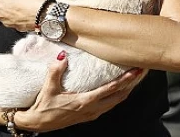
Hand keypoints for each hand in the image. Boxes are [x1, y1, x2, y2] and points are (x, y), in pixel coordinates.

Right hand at [15, 52, 143, 132]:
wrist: (38, 123)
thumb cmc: (43, 107)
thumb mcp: (48, 88)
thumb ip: (55, 71)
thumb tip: (63, 56)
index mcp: (85, 102)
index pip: (111, 89)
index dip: (125, 79)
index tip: (136, 70)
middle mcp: (92, 109)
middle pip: (119, 96)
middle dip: (131, 84)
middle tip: (141, 72)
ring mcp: (91, 113)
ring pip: (115, 102)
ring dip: (125, 90)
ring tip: (133, 79)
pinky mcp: (88, 115)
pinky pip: (108, 105)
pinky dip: (117, 96)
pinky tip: (117, 89)